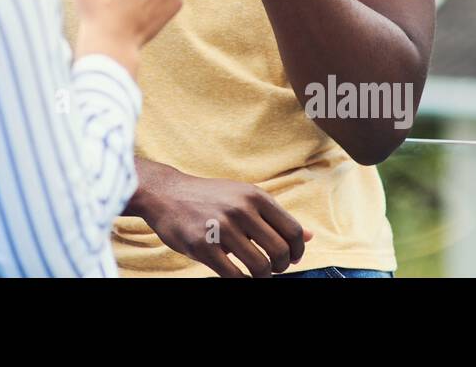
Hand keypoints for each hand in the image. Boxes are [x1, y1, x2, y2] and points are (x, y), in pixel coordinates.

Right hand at [133, 163, 312, 276]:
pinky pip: (234, 275)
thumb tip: (309, 236)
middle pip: (280, 251)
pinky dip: (242, 281)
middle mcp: (241, 209)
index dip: (296, 251)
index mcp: (255, 196)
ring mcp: (222, 228)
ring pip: (260, 267)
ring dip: (262, 276)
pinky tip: (238, 276)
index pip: (292, 230)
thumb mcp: (243, 196)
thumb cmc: (208, 197)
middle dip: (281, 267)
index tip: (291, 259)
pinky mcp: (204, 246)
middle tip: (273, 269)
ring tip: (255, 272)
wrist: (166, 194)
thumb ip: (274, 216)